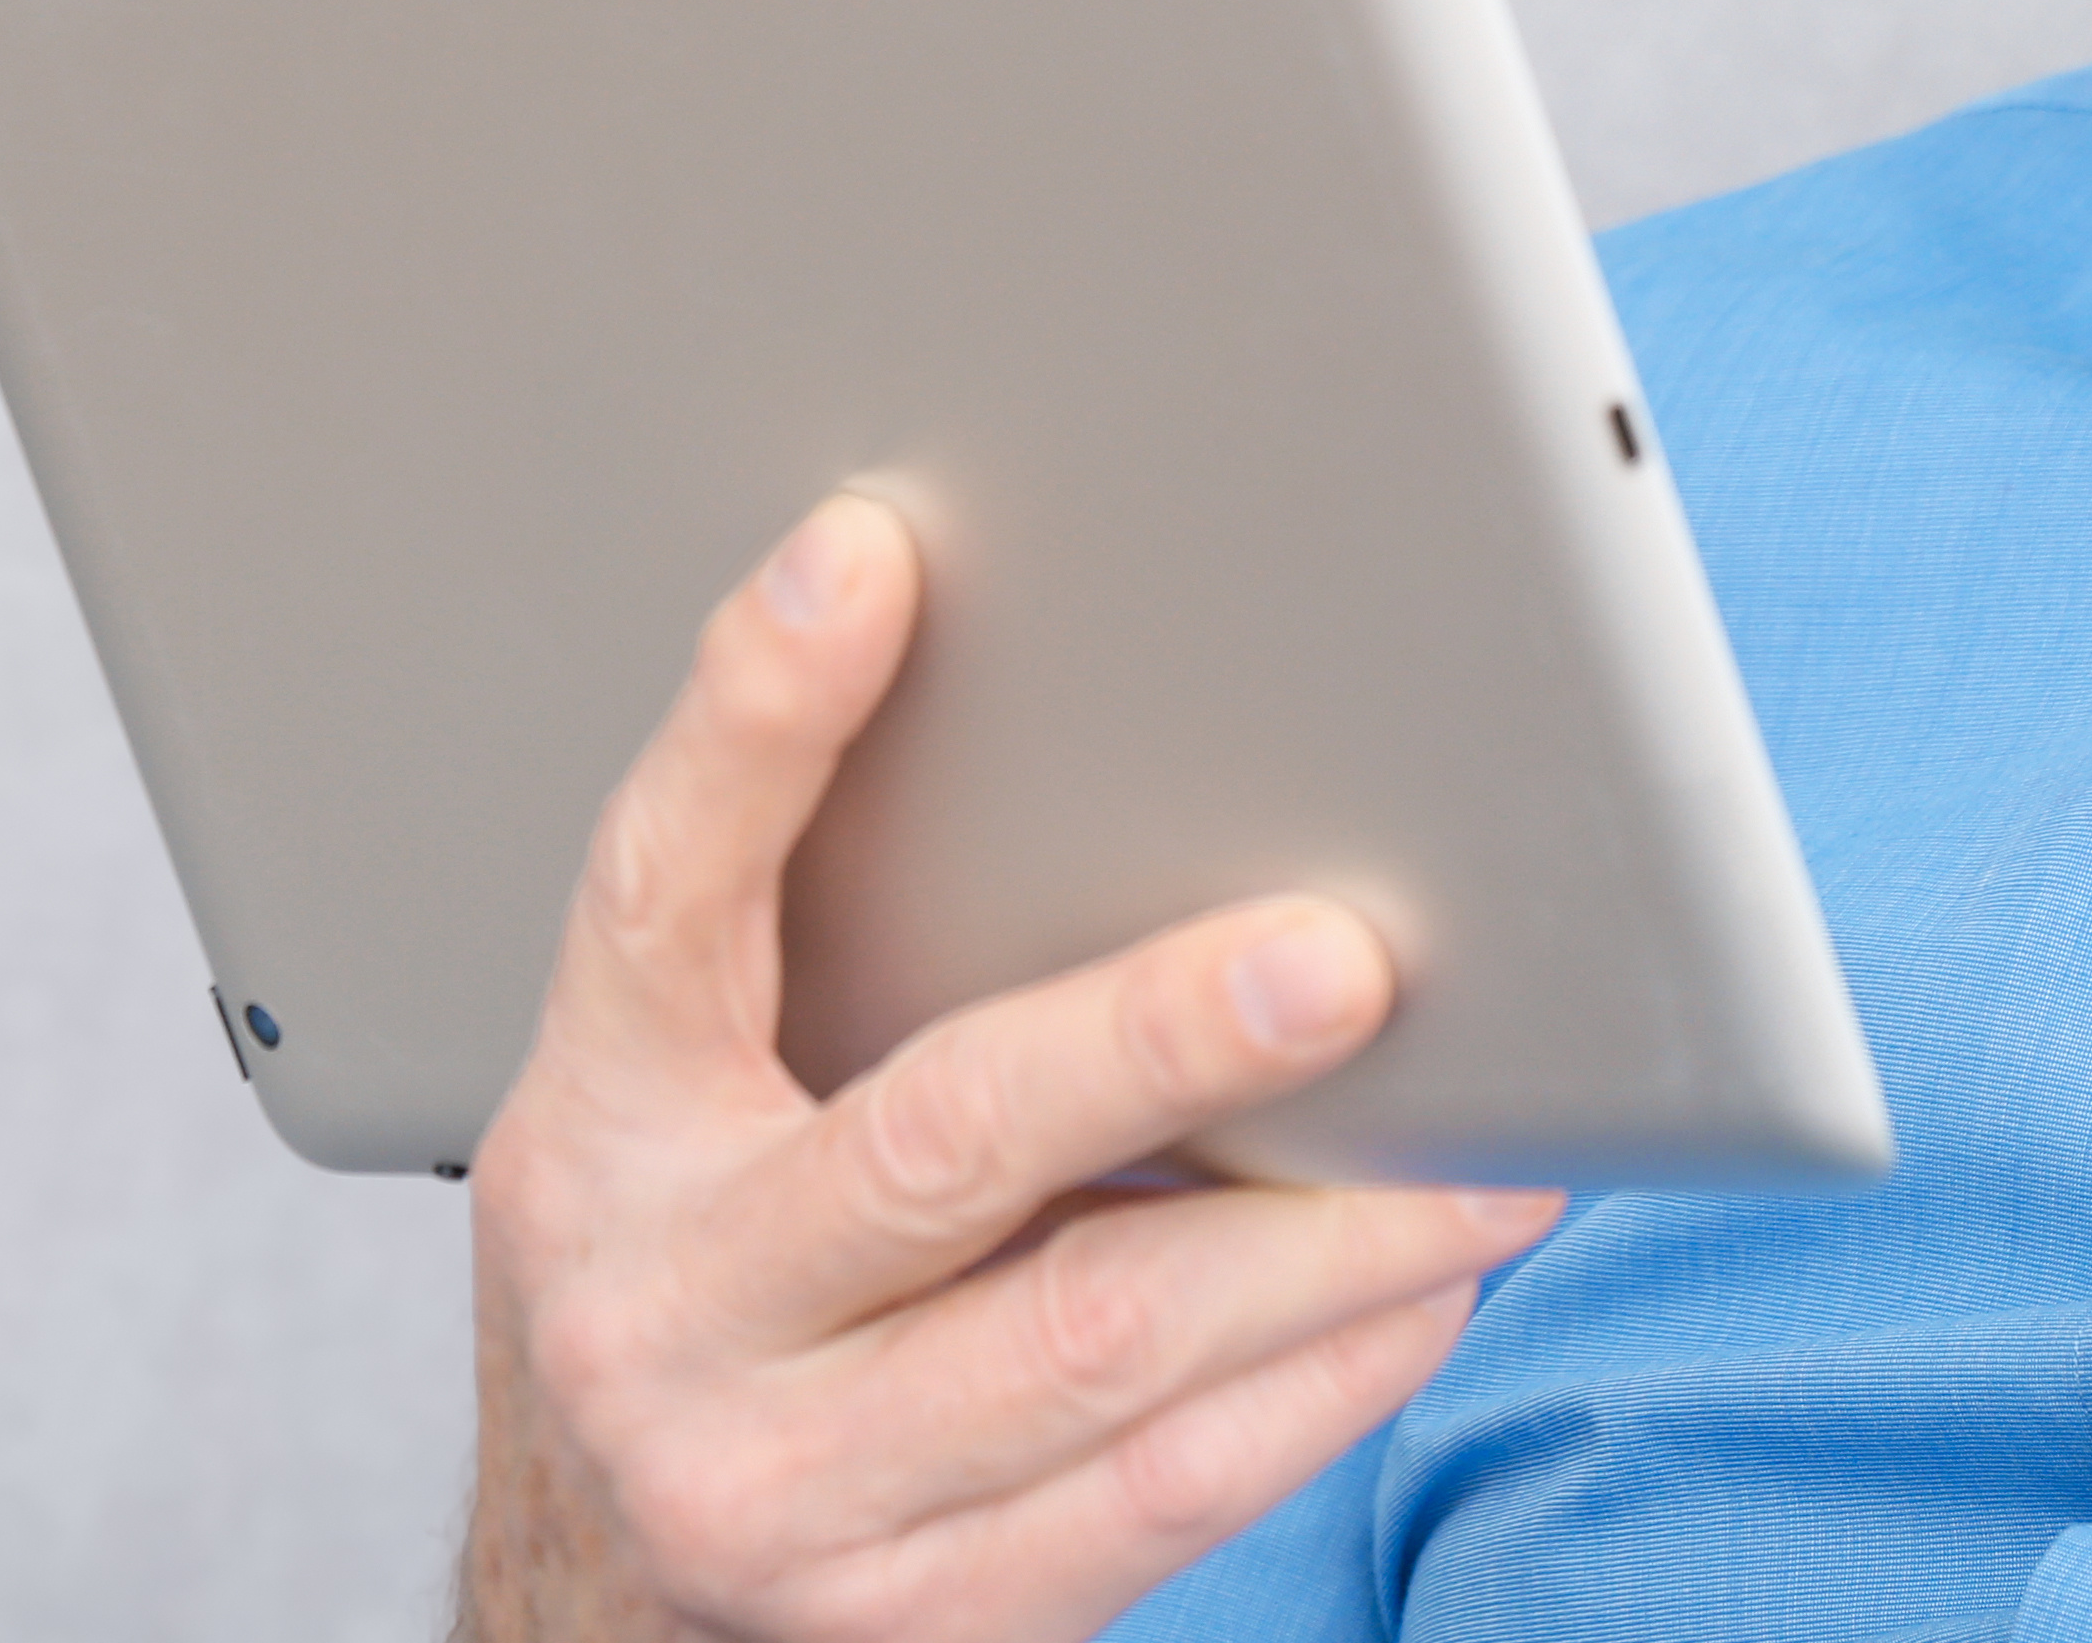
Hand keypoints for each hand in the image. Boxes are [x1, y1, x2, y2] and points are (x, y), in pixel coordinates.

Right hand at [460, 494, 1559, 1642]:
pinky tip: (1421, 1293)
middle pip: (941, 1139)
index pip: (659, 891)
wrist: (600, 1606)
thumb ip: (840, 935)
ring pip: (1097, 1335)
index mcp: (597, 1125)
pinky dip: (1319, 1382)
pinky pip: (1161, 1492)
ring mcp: (777, 1490)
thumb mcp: (701, 1101)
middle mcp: (661, 1308)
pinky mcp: (909, 1626)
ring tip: (1495, 1150)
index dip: (755, 715)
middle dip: (1164, 1039)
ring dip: (1330, 1237)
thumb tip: (1136, 743)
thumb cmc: (715, 1275)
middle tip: (1353, 957)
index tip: (869, 555)